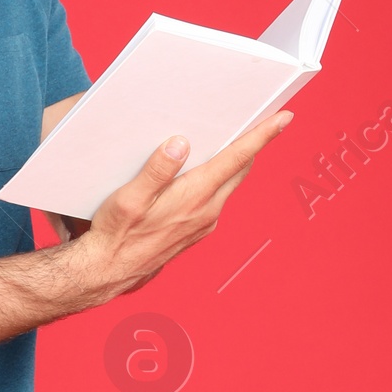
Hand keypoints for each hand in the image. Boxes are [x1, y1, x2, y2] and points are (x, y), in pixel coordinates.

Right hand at [74, 109, 293, 300]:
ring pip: (228, 184)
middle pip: (239, 169)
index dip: (261, 135)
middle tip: (262, 120)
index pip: (236, 158)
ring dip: (233, 162)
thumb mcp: (129, 199)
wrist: (108, 273)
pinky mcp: (196, 231)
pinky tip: (205, 173)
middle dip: (253, 143)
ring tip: (230, 140)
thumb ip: (156, 171)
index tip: (283, 118)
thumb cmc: (115, 235)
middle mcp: (207, 211)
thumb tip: (179, 144)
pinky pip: (217, 198)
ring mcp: (204, 223)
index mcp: (194, 197)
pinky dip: (219, 180)